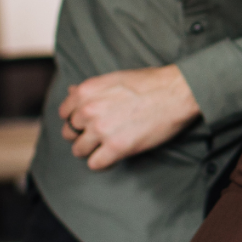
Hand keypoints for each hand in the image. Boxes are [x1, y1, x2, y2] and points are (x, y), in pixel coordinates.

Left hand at [60, 65, 200, 169]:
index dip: (76, 119)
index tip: (88, 122)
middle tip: (99, 135)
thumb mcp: (114, 78)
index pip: (64, 113)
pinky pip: (95, 164)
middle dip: (82, 135)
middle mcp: (89, 110)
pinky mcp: (116, 148)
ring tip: (107, 146)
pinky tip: (113, 156)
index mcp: (86, 91)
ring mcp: (101, 130)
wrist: (177, 93)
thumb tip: (71, 92)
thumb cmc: (150, 83)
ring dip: (91, 150)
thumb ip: (90, 89)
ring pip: (79, 151)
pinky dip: (103, 162)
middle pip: (70, 133)